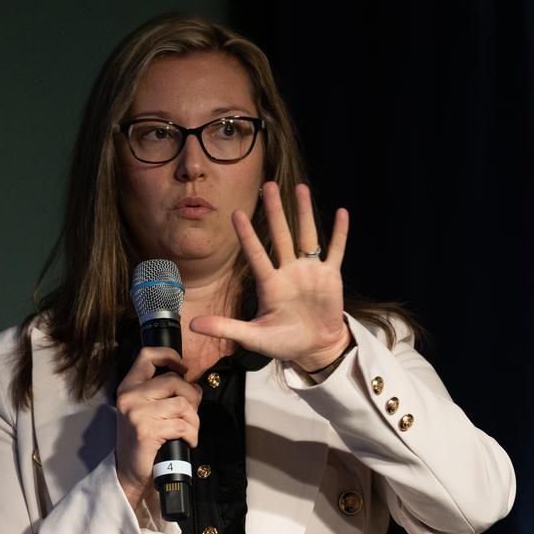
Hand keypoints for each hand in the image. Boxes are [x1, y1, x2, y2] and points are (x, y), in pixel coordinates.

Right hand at [114, 347, 201, 510]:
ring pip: (182, 404)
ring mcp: (137, 413)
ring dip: (194, 420)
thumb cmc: (143, 441)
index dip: (170, 356)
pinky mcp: (147, 431)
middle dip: (192, 397)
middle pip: (174, 381)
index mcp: (128, 387)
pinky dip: (191, 435)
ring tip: (190, 431)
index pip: (147, 356)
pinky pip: (182, 425)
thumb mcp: (146, 410)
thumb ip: (162, 393)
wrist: (129, 472)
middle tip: (192, 414)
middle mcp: (129, 396)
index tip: (183, 369)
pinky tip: (188, 442)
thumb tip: (193, 385)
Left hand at [189, 182, 351, 372]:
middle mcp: (288, 272)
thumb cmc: (283, 342)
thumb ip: (225, 327)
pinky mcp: (330, 277)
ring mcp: (309, 272)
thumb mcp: (253, 337)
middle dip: (275, 211)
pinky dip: (339, 233)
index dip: (247, 235)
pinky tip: (341, 213)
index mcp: (270, 284)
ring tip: (300, 187)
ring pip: (306, 236)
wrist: (314, 349)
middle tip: (268, 185)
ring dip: (304, 213)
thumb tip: (192, 325)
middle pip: (281, 236)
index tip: (236, 213)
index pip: (256, 254)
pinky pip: (335, 251)